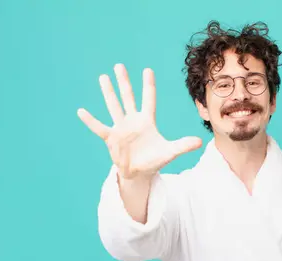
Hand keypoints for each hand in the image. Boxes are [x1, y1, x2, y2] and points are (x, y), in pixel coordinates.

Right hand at [78, 64, 201, 179]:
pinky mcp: (111, 138)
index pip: (149, 100)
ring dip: (108, 93)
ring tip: (103, 77)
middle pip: (128, 98)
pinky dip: (90, 121)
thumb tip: (200, 142)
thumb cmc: (154, 160)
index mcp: (147, 121)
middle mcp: (133, 121)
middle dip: (124, 82)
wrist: (139, 172)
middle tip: (119, 66)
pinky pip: (99, 128)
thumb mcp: (170, 152)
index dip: (148, 86)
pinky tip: (81, 111)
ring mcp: (121, 128)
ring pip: (114, 106)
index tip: (147, 70)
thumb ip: (183, 146)